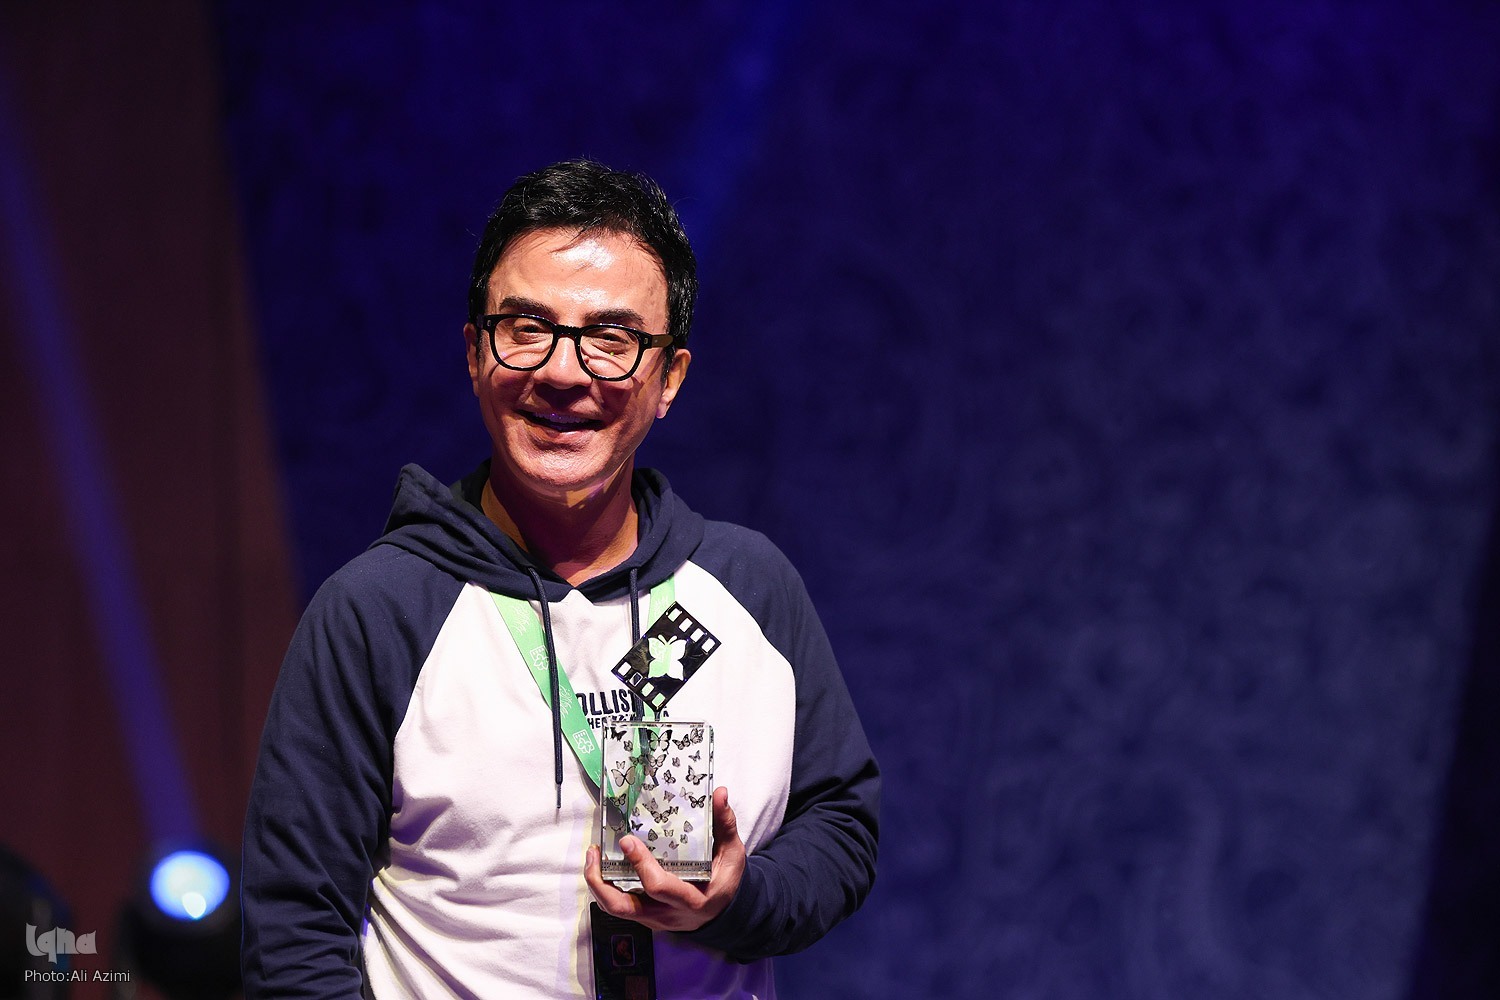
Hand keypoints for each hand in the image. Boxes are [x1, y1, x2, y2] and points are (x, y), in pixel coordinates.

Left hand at [585, 786, 744, 932]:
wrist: (722, 913)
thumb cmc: (725, 881)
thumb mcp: (731, 854)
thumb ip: (724, 824)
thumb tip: (720, 793)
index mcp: (691, 899)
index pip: (659, 887)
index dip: (641, 865)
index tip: (628, 841)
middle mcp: (667, 914)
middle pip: (625, 907)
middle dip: (603, 881)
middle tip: (595, 852)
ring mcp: (653, 918)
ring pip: (616, 909)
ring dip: (597, 885)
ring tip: (592, 857)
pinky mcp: (645, 917)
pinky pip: (618, 907)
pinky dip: (604, 888)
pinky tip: (601, 867)